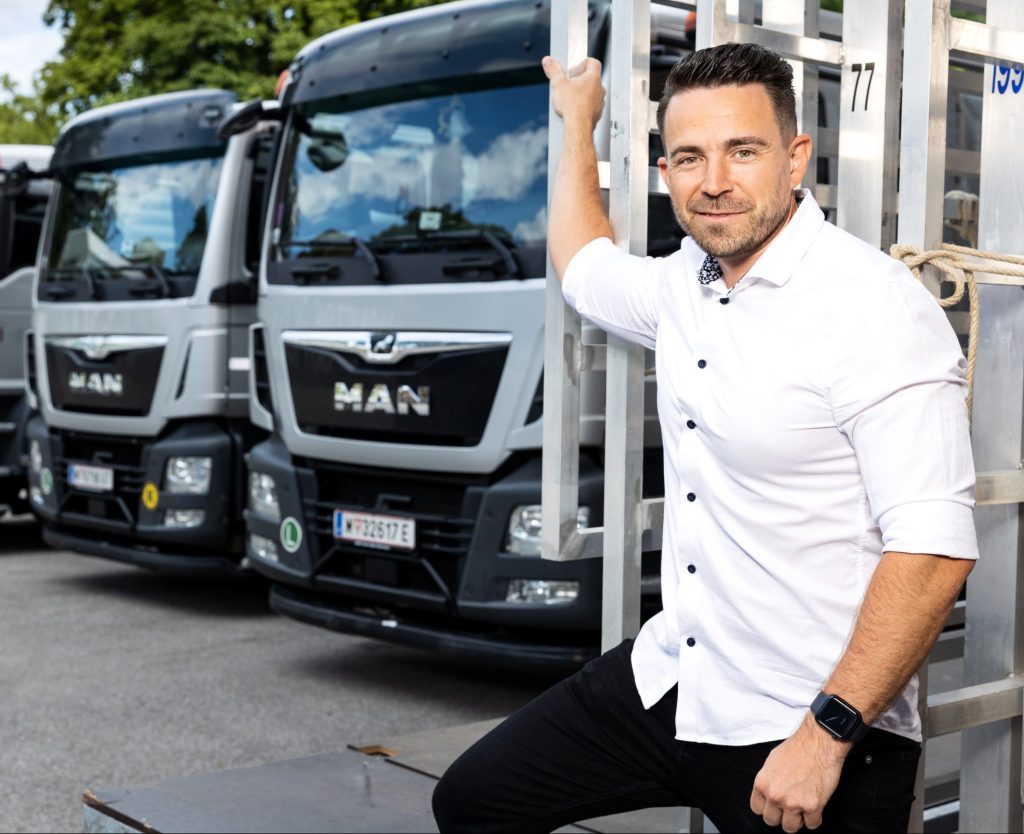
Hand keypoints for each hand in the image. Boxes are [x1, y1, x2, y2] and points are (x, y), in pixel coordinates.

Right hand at [541, 56, 605, 128]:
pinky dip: (583, 106)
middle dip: (580, 80)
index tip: (574, 68)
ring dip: (582, 93)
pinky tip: (573, 110)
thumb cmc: (572, 105)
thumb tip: (549, 61)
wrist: (578, 127)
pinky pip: (591, 106)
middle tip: (569, 83)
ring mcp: (600, 103)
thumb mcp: (558, 83)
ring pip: (592, 93)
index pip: (593, 62)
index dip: (582, 62)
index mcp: (593, 78)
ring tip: (569, 98)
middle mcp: (600, 89)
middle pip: (591, 78)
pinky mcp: (597, 114)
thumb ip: (554, 70)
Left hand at [750, 714, 849, 831]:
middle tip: (789, 808)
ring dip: (797, 821)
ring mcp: (793, 803)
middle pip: (771, 821)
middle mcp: (775, 796)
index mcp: (762, 783)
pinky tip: (815, 809)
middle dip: (780, 816)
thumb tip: (769, 790)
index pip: (757, 808)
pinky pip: (811, 825)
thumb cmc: (797, 748)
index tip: (773, 806)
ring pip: (790, 828)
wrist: (818, 743)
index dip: (767, 807)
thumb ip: (768, 780)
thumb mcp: (772, 761)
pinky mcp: (812, 807)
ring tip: (802, 810)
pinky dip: (814, 819)